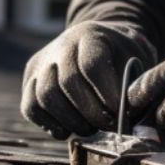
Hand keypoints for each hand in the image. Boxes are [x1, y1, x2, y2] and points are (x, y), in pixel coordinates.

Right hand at [20, 20, 156, 138]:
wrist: (94, 43)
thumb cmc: (120, 56)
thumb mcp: (135, 57)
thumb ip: (135, 80)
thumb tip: (130, 112)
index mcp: (90, 35)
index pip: (92, 64)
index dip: (106, 93)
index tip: (120, 113)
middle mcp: (61, 46)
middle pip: (68, 82)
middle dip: (90, 112)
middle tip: (108, 126)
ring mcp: (41, 63)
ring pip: (46, 96)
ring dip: (70, 120)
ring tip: (90, 129)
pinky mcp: (29, 80)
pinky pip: (31, 107)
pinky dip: (49, 124)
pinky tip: (68, 129)